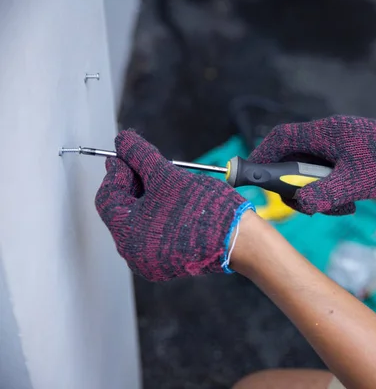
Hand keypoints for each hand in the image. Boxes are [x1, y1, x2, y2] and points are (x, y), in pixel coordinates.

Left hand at [95, 130, 253, 280]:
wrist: (240, 238)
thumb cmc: (206, 210)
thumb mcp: (168, 175)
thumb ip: (140, 156)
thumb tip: (123, 141)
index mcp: (129, 234)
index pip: (107, 198)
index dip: (117, 172)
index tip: (128, 155)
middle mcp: (135, 254)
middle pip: (122, 211)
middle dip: (132, 184)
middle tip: (146, 164)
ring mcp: (152, 262)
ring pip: (139, 222)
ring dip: (146, 199)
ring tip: (165, 181)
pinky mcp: (169, 262)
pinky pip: (154, 234)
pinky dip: (158, 215)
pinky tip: (173, 200)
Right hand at [248, 115, 375, 214]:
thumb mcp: (355, 183)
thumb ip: (323, 195)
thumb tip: (300, 205)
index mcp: (325, 133)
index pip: (281, 138)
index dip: (263, 156)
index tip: (254, 175)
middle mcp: (328, 134)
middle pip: (293, 155)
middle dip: (294, 183)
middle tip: (305, 204)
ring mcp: (338, 143)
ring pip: (310, 167)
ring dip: (316, 190)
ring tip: (338, 205)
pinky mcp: (348, 153)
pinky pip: (327, 170)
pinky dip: (330, 188)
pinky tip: (349, 201)